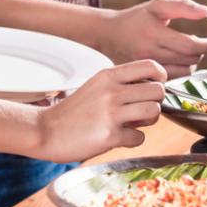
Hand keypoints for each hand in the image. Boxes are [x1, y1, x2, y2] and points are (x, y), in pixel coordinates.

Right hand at [37, 60, 166, 162]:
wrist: (45, 131)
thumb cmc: (73, 111)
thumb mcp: (95, 87)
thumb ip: (120, 85)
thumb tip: (151, 91)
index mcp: (108, 75)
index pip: (150, 66)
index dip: (161, 77)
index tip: (156, 86)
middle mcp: (112, 91)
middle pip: (158, 90)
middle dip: (156, 102)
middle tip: (143, 110)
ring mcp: (111, 113)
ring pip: (154, 112)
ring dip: (149, 121)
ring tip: (134, 123)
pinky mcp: (110, 135)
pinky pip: (140, 137)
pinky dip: (132, 140)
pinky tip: (118, 137)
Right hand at [97, 0, 206, 78]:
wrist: (108, 34)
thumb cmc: (136, 18)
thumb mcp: (158, 6)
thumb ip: (184, 6)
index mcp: (154, 33)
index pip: (190, 46)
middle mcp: (149, 53)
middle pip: (190, 60)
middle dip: (201, 52)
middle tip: (199, 43)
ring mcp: (146, 68)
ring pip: (184, 72)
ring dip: (193, 62)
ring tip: (188, 51)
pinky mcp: (144, 77)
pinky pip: (173, 79)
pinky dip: (181, 70)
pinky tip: (178, 60)